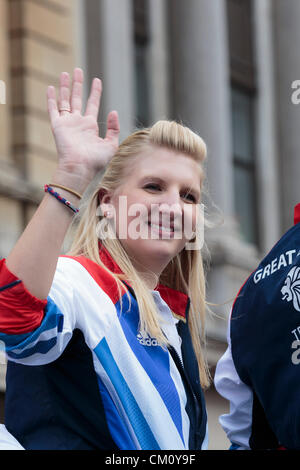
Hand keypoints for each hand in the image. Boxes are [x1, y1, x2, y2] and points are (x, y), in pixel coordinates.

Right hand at [47, 68, 119, 182]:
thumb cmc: (96, 160)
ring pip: (65, 100)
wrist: (80, 167)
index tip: (97, 80)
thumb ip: (114, 128)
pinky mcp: (57, 125)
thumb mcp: (111, 144)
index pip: (92, 104)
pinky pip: (53, 109)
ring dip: (65, 87)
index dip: (95, 92)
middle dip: (78, 84)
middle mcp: (78, 123)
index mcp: (90, 127)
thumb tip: (113, 111)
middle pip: (77, 98)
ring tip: (65, 73)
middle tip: (78, 70)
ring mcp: (67, 123)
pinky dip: (51, 98)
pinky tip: (51, 87)